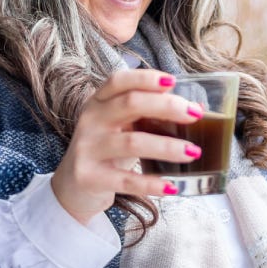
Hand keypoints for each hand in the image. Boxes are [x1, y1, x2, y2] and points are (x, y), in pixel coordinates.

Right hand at [51, 69, 202, 223]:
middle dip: (167, 107)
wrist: (71, 189)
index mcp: (98, 103)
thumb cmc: (105, 152)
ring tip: (194, 152)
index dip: (145, 78)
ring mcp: (87, 149)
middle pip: (130, 104)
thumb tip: (194, 107)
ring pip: (132, 143)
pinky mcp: (90, 177)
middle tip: (195, 115)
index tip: (173, 82)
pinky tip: (172, 187)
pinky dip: (152, 183)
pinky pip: (126, 180)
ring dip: (168, 147)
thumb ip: (147, 114)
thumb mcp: (120, 127)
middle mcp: (90, 121)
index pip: (118, 81)